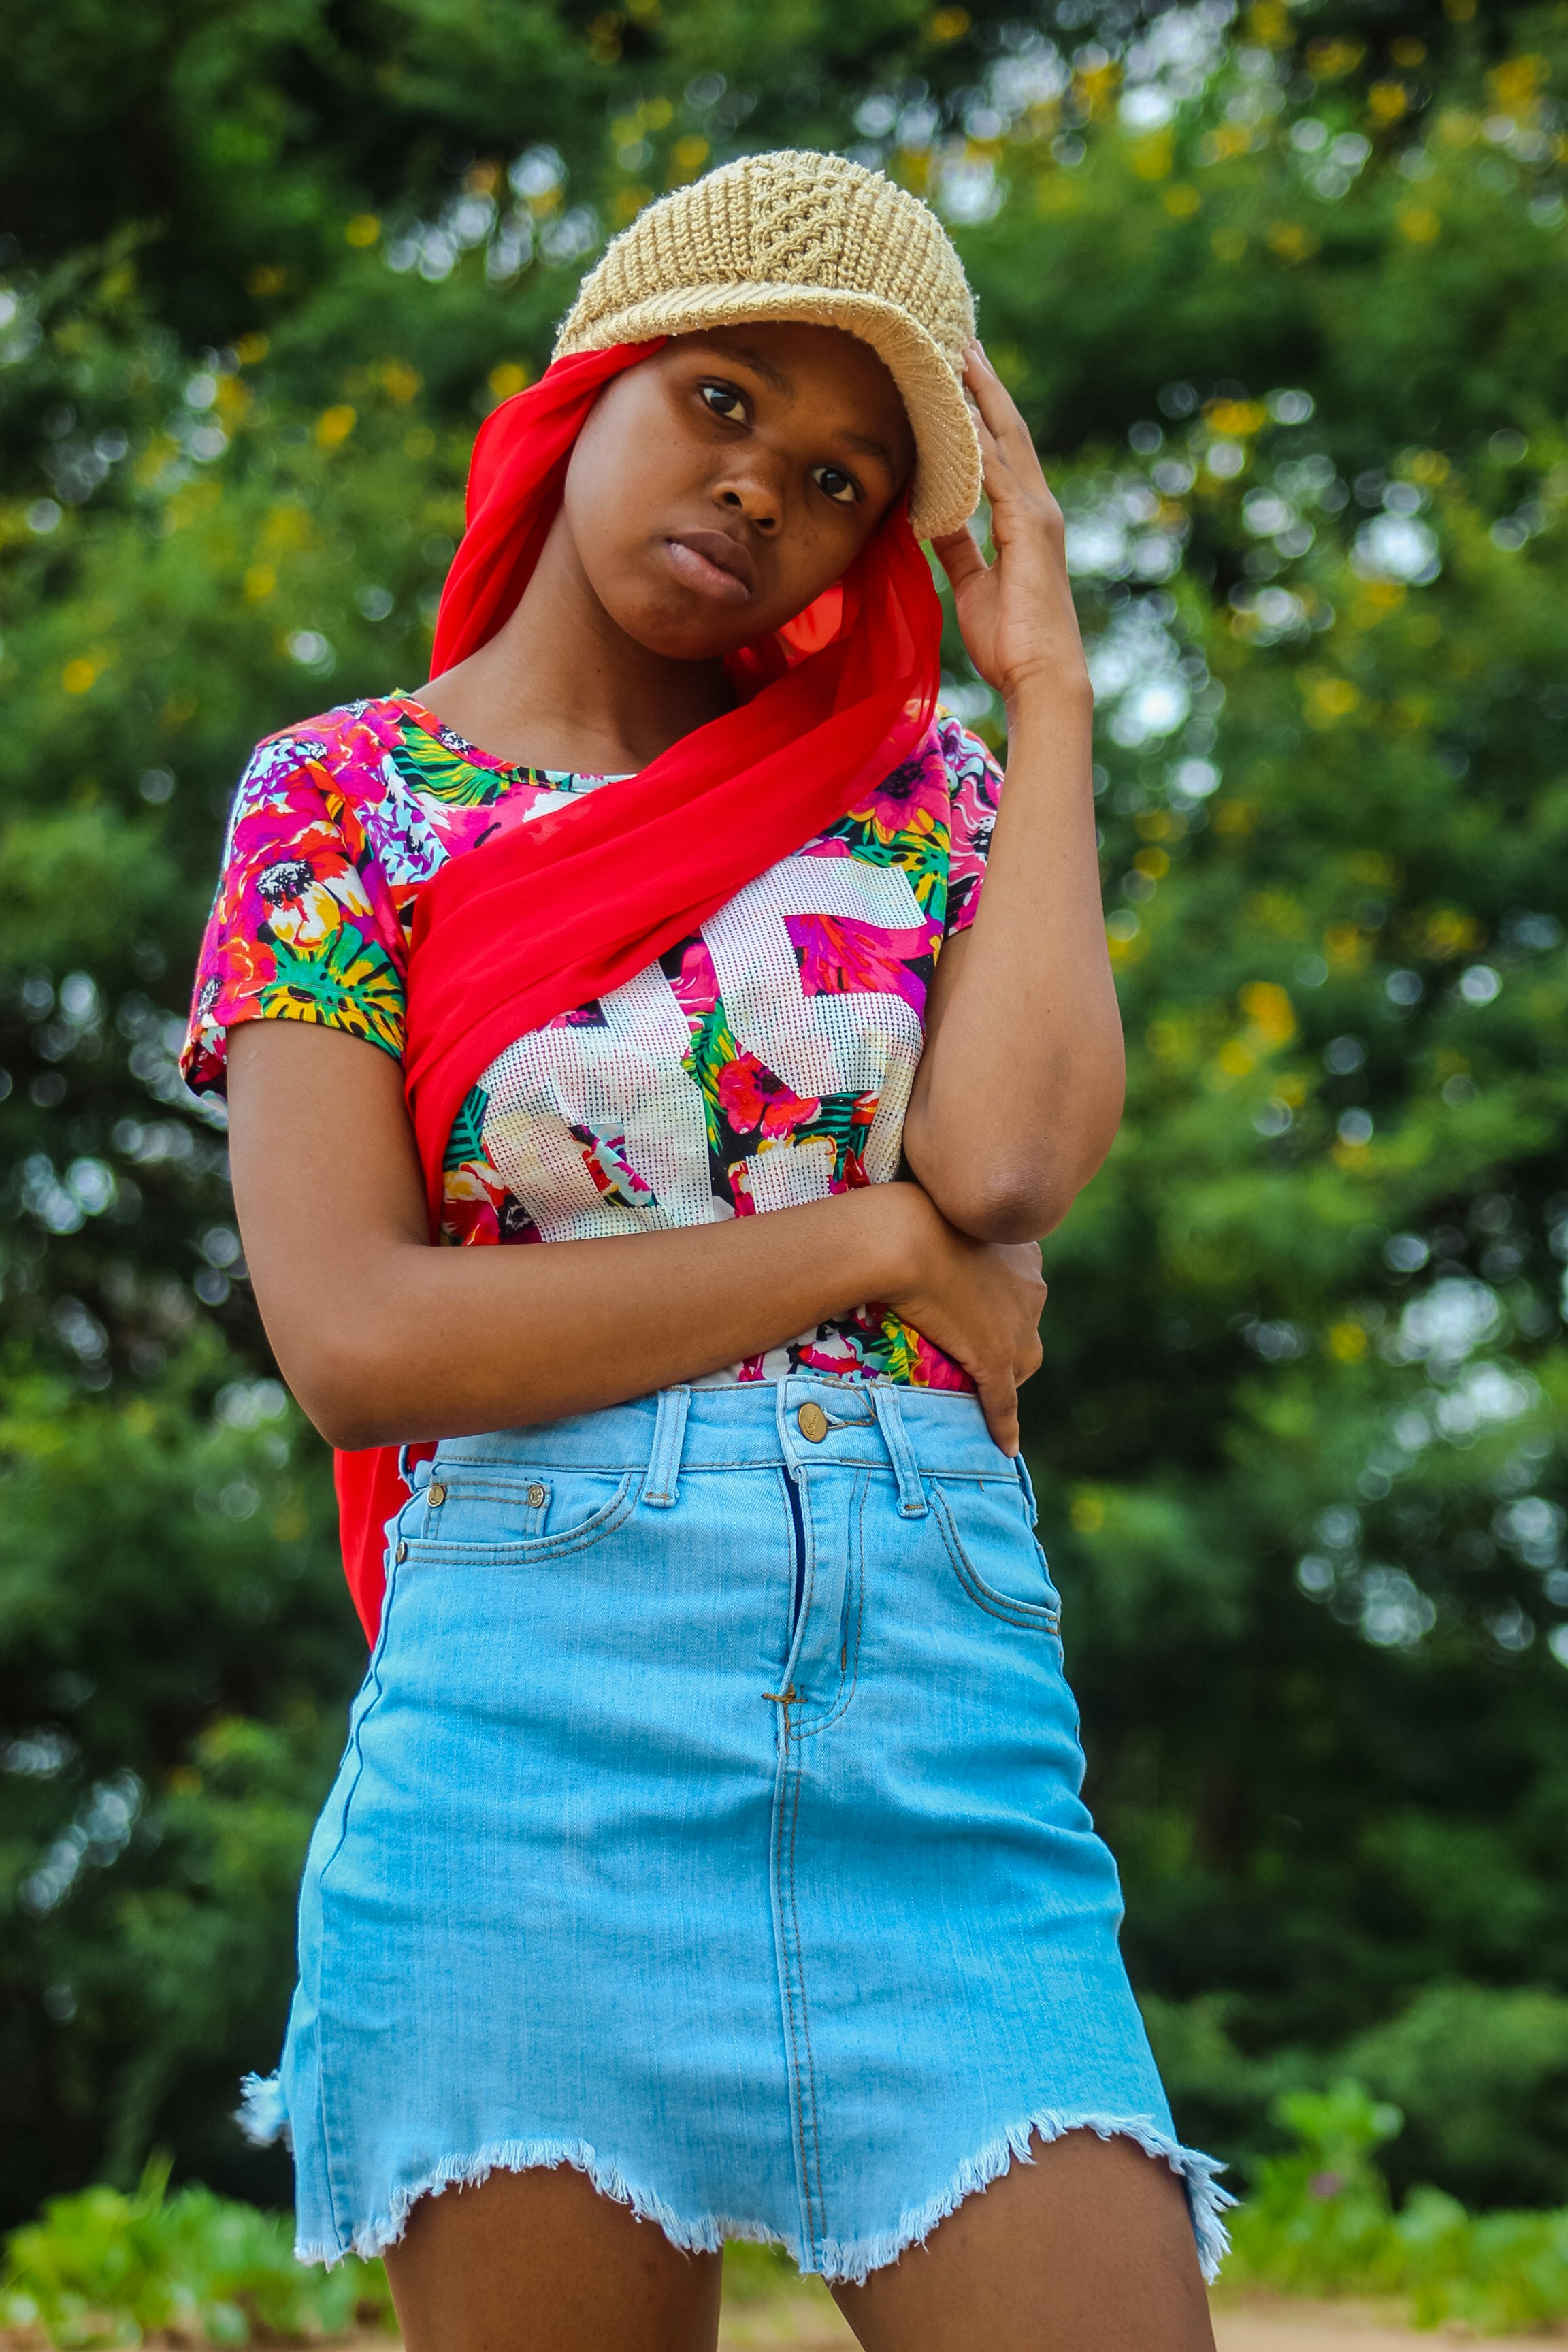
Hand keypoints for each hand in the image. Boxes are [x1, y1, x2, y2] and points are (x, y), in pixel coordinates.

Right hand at [881, 1186, 1046, 1454]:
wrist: (902, 1237)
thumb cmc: (907, 1217)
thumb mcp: (936, 1219)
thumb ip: (939, 1235)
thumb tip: (907, 1235)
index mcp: (1022, 1252)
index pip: (1023, 1290)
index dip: (1002, 1306)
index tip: (976, 1310)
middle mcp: (1030, 1288)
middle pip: (1026, 1329)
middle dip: (1007, 1342)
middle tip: (969, 1347)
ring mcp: (1015, 1327)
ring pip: (1020, 1365)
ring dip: (1004, 1380)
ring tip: (977, 1391)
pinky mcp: (995, 1358)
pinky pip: (1003, 1400)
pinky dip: (1004, 1424)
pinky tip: (1005, 1445)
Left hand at [930, 341, 1088, 715]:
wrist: (1041, 679)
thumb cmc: (1010, 642)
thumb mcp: (973, 585)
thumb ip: (957, 546)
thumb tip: (930, 514)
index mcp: (1024, 519)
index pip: (999, 451)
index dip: (980, 409)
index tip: (958, 371)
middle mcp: (1036, 507)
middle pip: (1006, 430)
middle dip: (983, 383)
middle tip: (960, 336)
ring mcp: (1036, 515)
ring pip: (1004, 440)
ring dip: (980, 395)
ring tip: (956, 351)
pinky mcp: (1028, 530)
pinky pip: (996, 474)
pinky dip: (977, 440)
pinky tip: (957, 408)